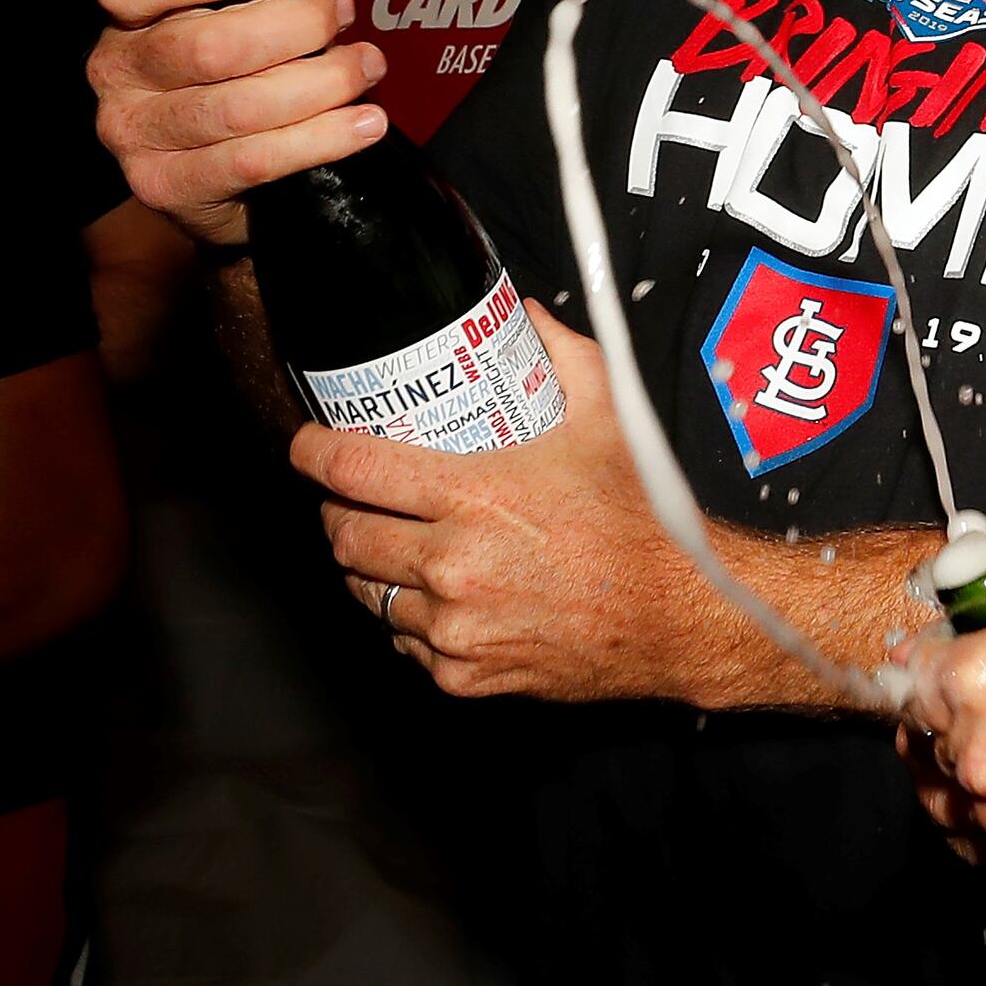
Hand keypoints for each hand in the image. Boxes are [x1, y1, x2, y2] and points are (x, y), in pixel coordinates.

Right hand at [87, 0, 386, 245]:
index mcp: (127, 19)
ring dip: (321, 85)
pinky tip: (361, 126)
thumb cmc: (229, 76)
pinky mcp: (168, 185)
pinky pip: (254, 160)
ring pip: (239, 107)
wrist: (213, 177)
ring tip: (366, 69)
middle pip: (208, 48)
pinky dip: (320, 139)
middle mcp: (118, 73)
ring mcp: (135, 134)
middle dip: (295, 29)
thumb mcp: (236, 13)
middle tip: (342, 16)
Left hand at [301, 305, 738, 702]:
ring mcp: (454, 626)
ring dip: (371, 566)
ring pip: (367, 591)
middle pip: (343, 534)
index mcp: (474, 495)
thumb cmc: (644, 520)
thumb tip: (523, 313)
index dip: (312, 451)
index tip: (307, 445)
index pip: (350, 469)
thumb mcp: (608, 417)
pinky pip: (406, 641)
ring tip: (393, 545)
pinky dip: (412, 618)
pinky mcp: (464, 673)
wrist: (679, 614)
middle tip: (356, 497)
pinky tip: (438, 596)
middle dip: (338, 510)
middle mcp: (453, 564)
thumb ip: (560, 353)